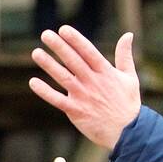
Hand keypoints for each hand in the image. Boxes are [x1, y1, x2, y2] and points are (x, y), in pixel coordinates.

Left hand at [29, 27, 140, 148]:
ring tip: (36, 52)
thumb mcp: (130, 77)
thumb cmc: (128, 104)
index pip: (88, 52)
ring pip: (63, 77)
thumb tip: (128, 35)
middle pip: (73, 61)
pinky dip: (44, 91)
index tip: (63, 29)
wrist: (127, 132)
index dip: (76, 40)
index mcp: (106, 72)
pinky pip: (57, 100)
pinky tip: (33, 82)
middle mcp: (93, 82)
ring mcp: (83, 96)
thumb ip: (125, 56)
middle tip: (45, 34)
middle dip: (59, 47)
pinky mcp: (75, 111)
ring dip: (49, 65)